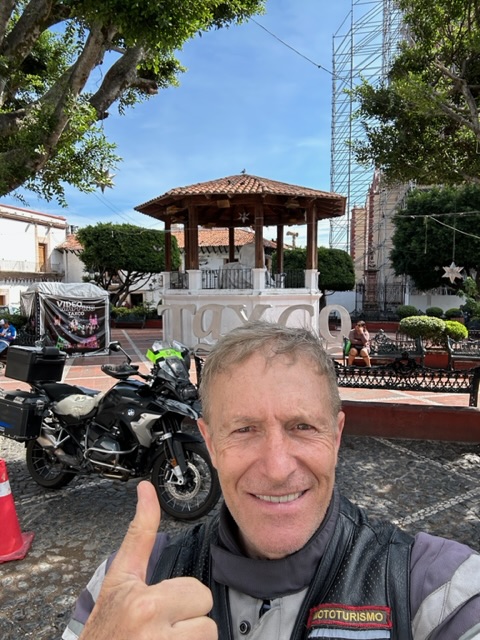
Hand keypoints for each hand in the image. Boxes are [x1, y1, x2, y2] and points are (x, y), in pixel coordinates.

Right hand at [79, 481, 216, 639]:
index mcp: (143, 602)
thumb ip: (139, 534)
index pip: (196, 591)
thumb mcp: (119, 578)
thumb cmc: (105, 626)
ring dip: (190, 638)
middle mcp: (153, 630)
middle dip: (188, 619)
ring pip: (206, 636)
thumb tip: (146, 489)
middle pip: (205, 616)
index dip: (184, 596)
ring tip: (164, 639)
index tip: (169, 594)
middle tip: (162, 626)